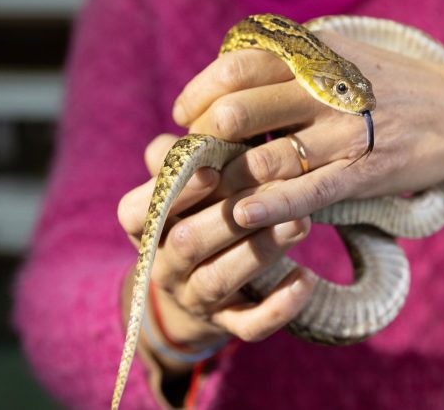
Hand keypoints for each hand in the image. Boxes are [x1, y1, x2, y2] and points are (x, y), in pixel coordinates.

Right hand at [117, 134, 316, 374]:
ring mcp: (194, 298)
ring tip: (300, 223)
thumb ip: (188, 156)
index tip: (209, 169)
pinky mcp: (227, 324)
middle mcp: (162, 265)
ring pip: (219, 281)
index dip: (172, 191)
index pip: (136, 211)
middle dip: (229, 216)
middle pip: (186, 243)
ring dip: (260, 251)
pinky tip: (307, 279)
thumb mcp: (187, 184)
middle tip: (276, 189)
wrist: (200, 284)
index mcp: (145, 226)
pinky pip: (249, 325)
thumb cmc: (197, 211)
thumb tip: (201, 118)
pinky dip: (278, 307)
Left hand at [173, 31, 443, 236]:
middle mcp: (328, 89)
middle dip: (207, 140)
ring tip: (212, 192)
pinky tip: (244, 214)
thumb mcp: (343, 55)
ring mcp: (348, 132)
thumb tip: (227, 82)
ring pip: (267, 156)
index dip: (200, 93)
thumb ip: (290, 63)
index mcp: (317, 55)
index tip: (185, 116)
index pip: (237, 67)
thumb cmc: (391, 86)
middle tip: (197, 158)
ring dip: (230, 180)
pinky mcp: (367, 172)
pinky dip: (271, 204)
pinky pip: (308, 191)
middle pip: (241, 110)